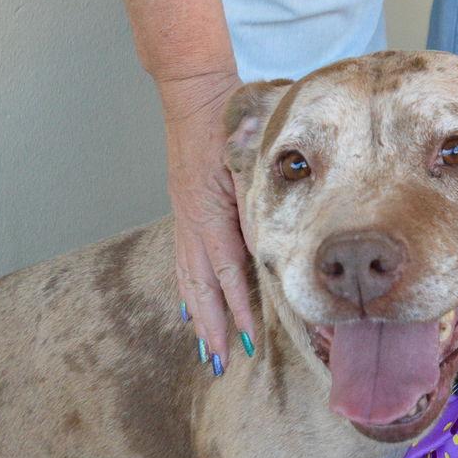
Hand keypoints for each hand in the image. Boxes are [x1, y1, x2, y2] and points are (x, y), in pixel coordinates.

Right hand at [159, 69, 253, 372]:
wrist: (195, 95)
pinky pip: (184, 260)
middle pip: (198, 286)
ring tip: (206, 347)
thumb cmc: (229, 121)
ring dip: (198, 315)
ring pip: (188, 278)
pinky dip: (190, 289)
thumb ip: (258, 204)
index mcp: (208, 212)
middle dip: (211, 326)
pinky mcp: (184, 211)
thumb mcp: (248, 163)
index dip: (237, 309)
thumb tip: (273, 248)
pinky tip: (193, 307)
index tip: (249, 341)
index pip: (225, 273)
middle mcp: (191, 220)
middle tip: (220, 362)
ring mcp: (184, 217)